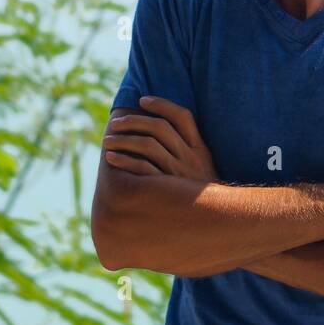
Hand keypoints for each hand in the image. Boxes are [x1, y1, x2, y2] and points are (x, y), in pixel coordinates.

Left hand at [103, 96, 219, 184]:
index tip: (143, 100)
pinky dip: (124, 161)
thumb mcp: (204, 168)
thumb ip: (189, 148)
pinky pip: (142, 170)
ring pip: (148, 146)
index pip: (182, 116)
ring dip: (123, 140)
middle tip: (115, 123)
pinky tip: (112, 159)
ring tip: (107, 141)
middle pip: (159, 128)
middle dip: (134, 121)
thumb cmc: (202, 195)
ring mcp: (179, 174)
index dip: (162, 104)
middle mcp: (191, 158)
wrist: (216, 224)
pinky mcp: (166, 192)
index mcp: (200, 149)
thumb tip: (162, 129)